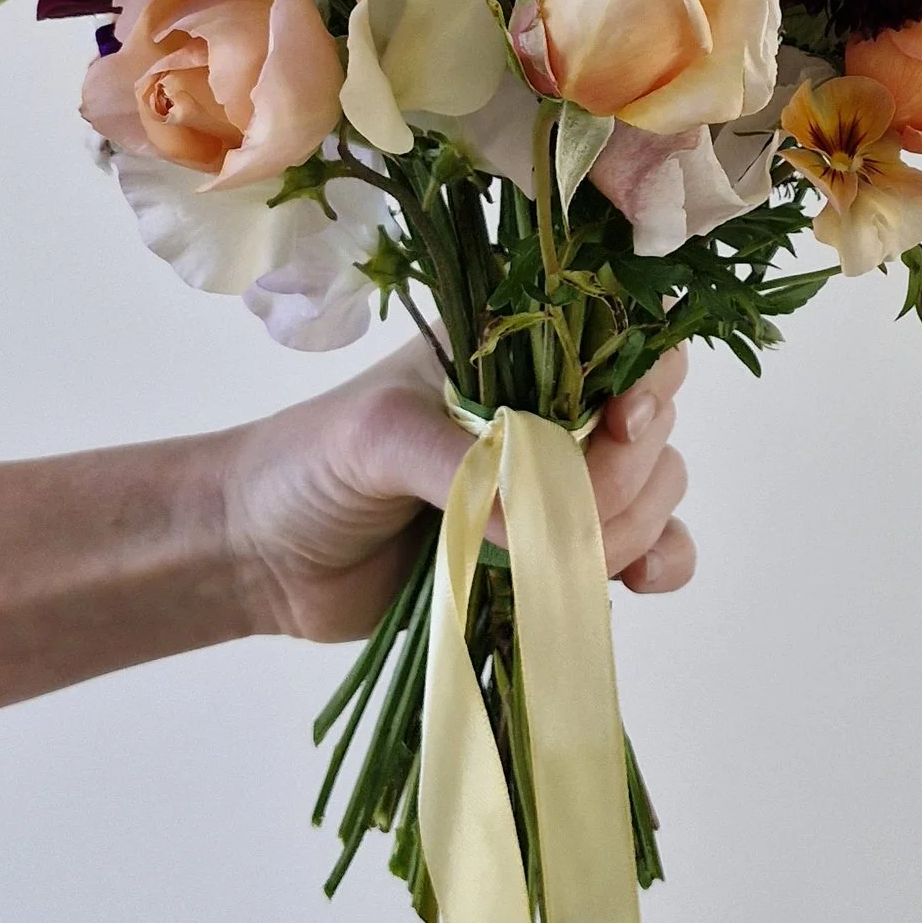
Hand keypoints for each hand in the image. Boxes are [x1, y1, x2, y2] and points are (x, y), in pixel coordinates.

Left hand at [221, 338, 695, 642]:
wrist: (262, 557)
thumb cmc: (307, 468)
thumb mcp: (377, 439)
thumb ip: (464, 468)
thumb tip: (545, 525)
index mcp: (512, 353)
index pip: (619, 339)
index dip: (644, 378)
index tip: (620, 423)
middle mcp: (548, 411)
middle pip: (651, 424)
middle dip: (627, 474)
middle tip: (565, 512)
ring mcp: (556, 486)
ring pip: (656, 489)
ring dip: (636, 526)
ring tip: (570, 558)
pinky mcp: (553, 554)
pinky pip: (645, 552)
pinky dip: (658, 564)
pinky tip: (634, 583)